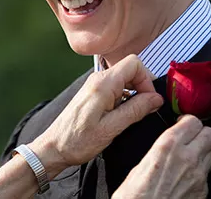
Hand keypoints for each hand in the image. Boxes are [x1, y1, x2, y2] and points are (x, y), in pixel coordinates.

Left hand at [29, 54, 163, 177]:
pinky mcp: (94, 93)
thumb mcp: (112, 128)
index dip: (147, 80)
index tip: (150, 100)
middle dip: (142, 87)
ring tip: (130, 115)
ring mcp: (95, 85)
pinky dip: (124, 98)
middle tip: (145, 109)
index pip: (134, 63)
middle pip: (130, 69)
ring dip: (133, 94)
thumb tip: (156, 99)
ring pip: (124, 79)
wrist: (54, 147)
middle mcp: (98, 79)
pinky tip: (120, 115)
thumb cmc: (77, 141)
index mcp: (103, 84)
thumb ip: (136, 110)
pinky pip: (116, 87)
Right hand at [112, 115, 210, 198]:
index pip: (193, 121)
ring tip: (192, 158)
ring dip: (205, 153)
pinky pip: (209, 175)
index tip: (182, 125)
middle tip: (191, 139)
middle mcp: (187, 157)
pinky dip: (202, 173)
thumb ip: (158, 151)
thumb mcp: (139, 165)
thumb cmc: (134, 196)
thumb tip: (165, 146)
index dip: (188, 122)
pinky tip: (189, 178)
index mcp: (168, 145)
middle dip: (202, 134)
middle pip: (210, 134)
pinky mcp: (203, 191)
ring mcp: (198, 176)